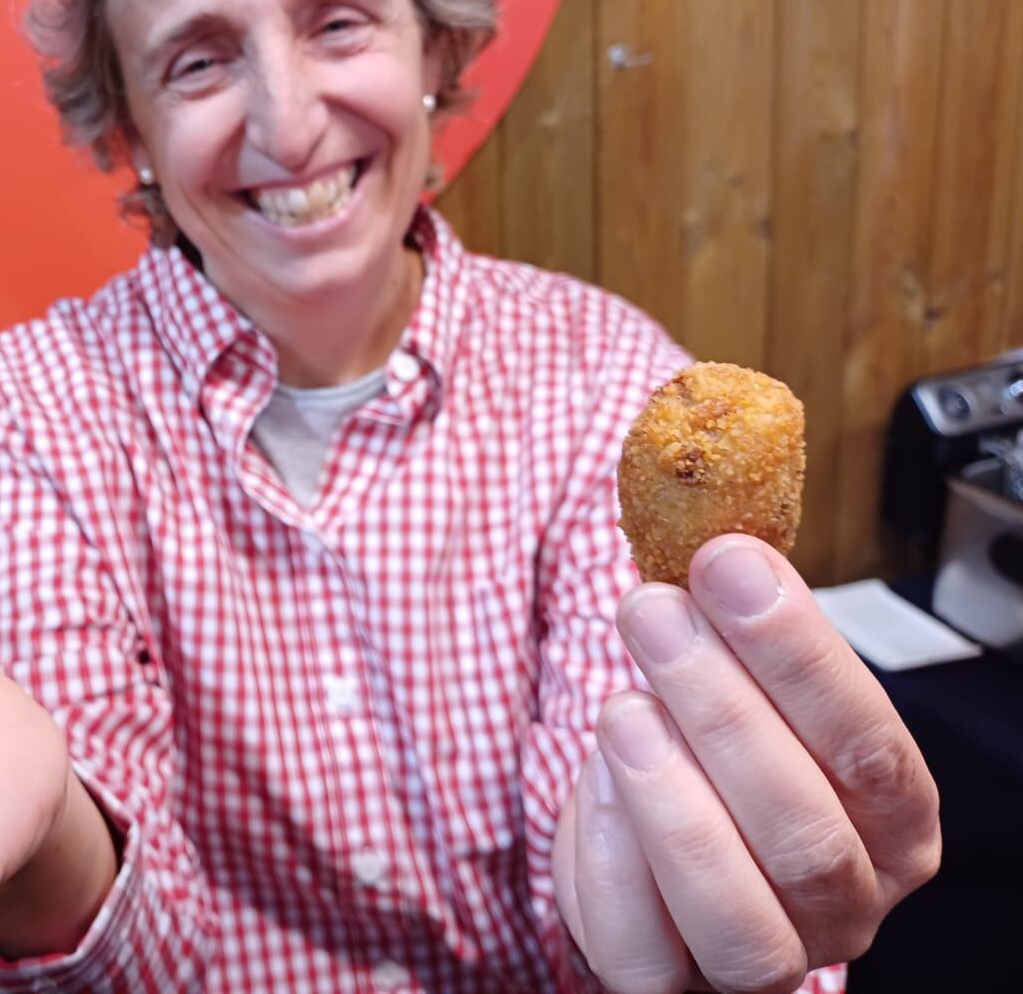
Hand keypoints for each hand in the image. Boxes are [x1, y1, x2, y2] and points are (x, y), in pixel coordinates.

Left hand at [554, 534, 939, 993]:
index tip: (729, 564)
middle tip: (655, 615)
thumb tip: (715, 536)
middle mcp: (846, 901)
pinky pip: (644, 952)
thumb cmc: (711, 745)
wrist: (649, 832)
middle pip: (807, 832)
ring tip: (623, 707)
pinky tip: (594, 777)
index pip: (872, 750)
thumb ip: (736, 624)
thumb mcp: (739, 678)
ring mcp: (766, 957)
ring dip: (672, 799)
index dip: (799, 655)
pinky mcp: (670, 983)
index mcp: (891, 820)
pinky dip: (611, 861)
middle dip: (722, 709)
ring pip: (740, 916)